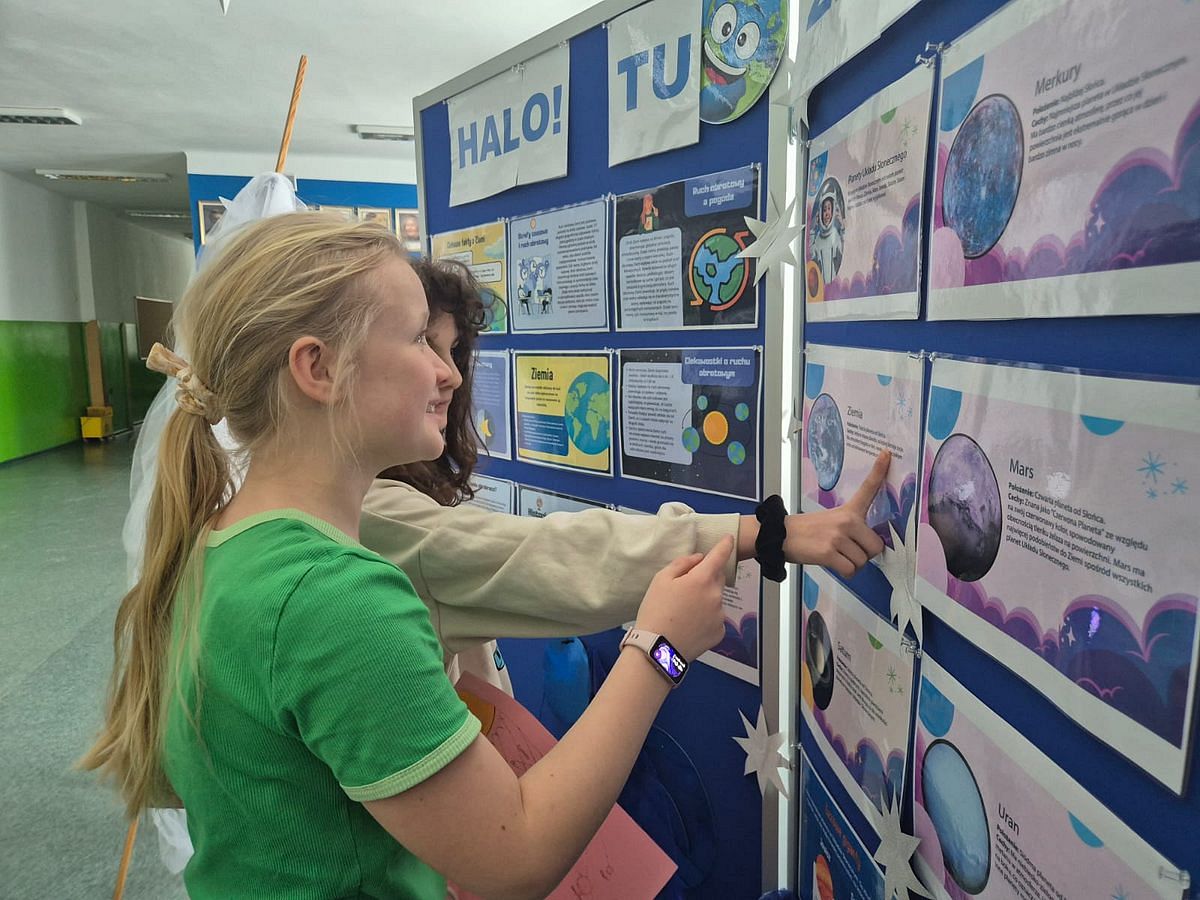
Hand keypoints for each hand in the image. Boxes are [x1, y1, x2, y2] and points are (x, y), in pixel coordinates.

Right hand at [634, 535, 733, 660]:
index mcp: (702, 579)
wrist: (658, 650)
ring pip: (715, 600)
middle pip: (717, 578)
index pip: (719, 556)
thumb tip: (698, 558)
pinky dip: (706, 618)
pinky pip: (715, 619)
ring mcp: (720, 616)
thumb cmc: (656, 611)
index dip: (725, 545)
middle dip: (705, 578)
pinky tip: (689, 625)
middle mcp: (716, 596)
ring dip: (705, 600)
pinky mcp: (720, 633)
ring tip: (683, 613)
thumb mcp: (660, 580)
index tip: (729, 539)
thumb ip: (682, 564)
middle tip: (684, 590)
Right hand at [785, 450, 889, 577]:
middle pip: (876, 546)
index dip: (879, 471)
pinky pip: (850, 570)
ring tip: (836, 556)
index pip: (867, 488)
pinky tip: (833, 564)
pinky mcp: (828, 552)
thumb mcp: (830, 520)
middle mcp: (845, 521)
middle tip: (849, 551)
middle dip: (865, 554)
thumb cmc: (807, 531)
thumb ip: (851, 528)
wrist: (779, 536)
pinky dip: (844, 572)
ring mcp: (837, 536)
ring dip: (852, 564)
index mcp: (847, 511)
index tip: (886, 453)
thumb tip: (871, 547)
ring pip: (863, 561)